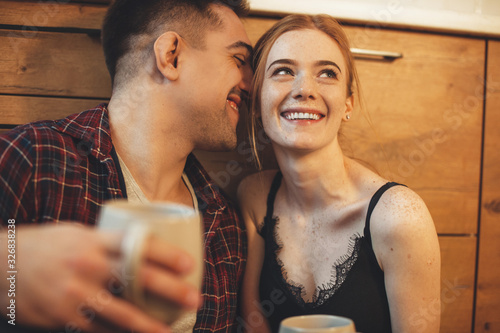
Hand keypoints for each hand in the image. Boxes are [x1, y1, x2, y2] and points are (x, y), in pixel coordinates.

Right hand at [0, 223, 200, 331]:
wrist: (1, 266)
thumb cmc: (46, 246)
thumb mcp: (77, 233)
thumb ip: (107, 242)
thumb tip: (142, 247)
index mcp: (94, 240)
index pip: (137, 243)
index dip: (167, 254)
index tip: (189, 265)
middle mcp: (88, 265)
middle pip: (137, 277)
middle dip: (170, 289)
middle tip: (194, 298)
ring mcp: (75, 293)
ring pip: (121, 313)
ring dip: (149, 325)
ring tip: (170, 331)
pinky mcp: (64, 316)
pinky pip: (99, 330)